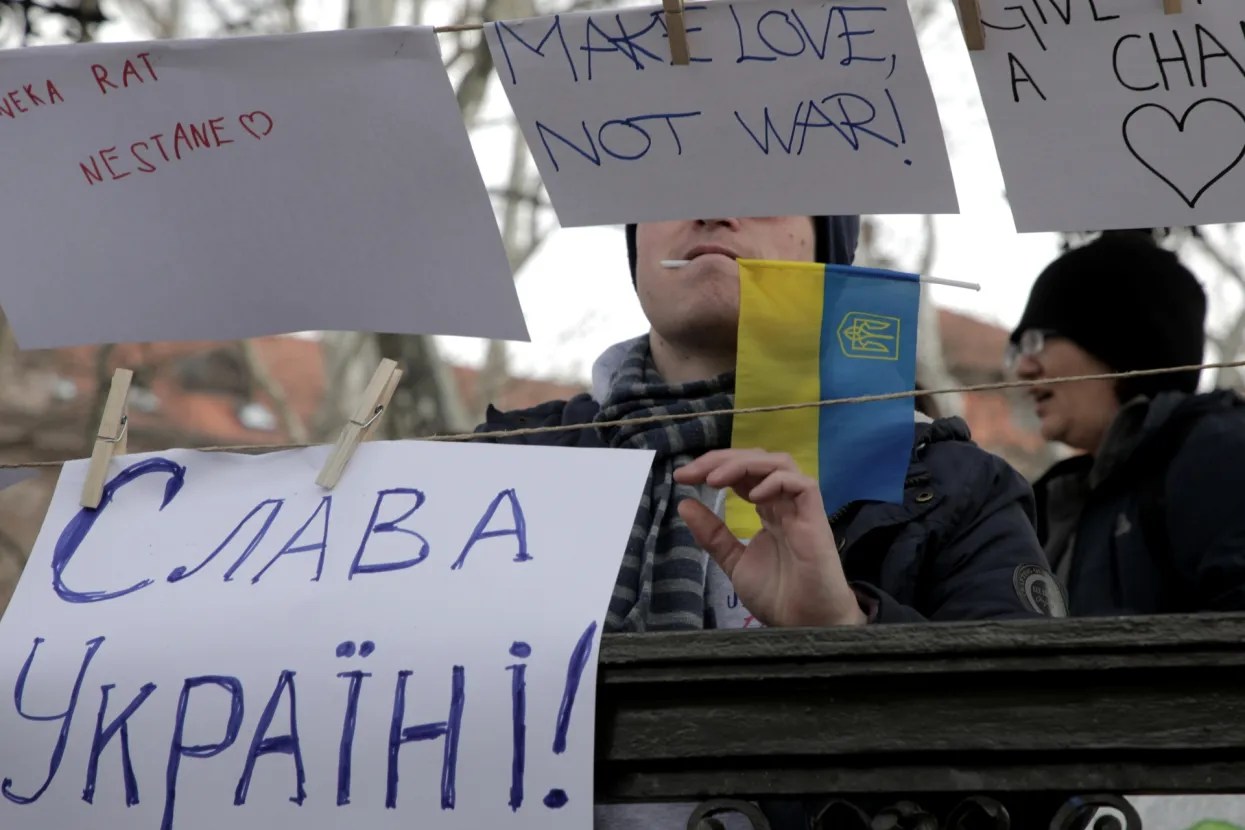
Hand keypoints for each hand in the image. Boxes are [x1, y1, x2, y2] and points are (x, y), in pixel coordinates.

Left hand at [674, 449, 866, 627]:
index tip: (682, 477)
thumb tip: (685, 504)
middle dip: (722, 459)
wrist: (805, 625)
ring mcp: (800, 508)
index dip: (714, 467)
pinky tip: (753, 496)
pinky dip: (776, 481)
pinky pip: (802, 485)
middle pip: (756, 460)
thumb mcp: (734, 562)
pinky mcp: (816, 518)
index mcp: (767, 509)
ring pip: (779, 463)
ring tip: (715, 479)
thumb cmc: (777, 595)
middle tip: (690, 472)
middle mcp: (783, 502)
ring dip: (744, 464)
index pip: (742, 472)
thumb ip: (713, 535)